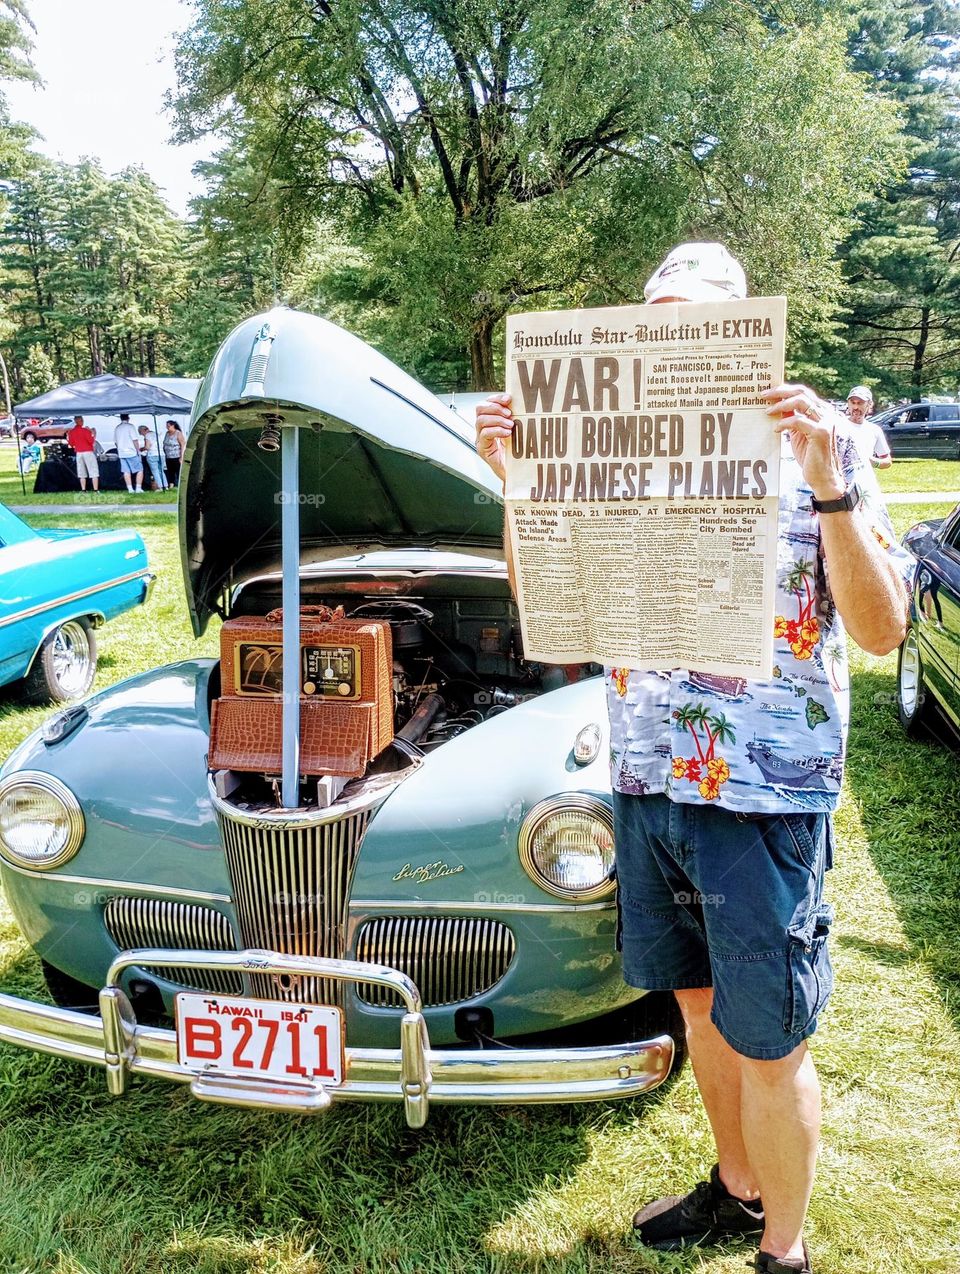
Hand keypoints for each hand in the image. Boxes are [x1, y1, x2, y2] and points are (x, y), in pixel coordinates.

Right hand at [475, 392, 514, 485]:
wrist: (516, 474)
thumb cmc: (518, 453)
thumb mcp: (517, 431)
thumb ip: (515, 418)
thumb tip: (523, 403)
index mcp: (489, 421)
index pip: (487, 403)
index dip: (496, 398)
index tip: (508, 398)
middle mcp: (482, 429)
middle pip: (479, 408)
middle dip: (495, 407)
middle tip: (509, 413)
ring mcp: (481, 439)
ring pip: (480, 420)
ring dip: (497, 419)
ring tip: (510, 424)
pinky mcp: (483, 449)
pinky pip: (485, 435)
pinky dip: (496, 431)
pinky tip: (507, 433)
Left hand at [762, 383, 845, 501]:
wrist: (823, 477)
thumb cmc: (810, 457)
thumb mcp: (798, 435)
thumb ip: (792, 420)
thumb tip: (778, 407)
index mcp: (821, 412)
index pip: (803, 393)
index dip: (785, 390)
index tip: (768, 393)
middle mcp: (826, 414)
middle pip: (802, 392)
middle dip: (781, 391)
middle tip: (764, 395)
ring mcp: (825, 422)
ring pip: (801, 402)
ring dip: (781, 405)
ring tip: (768, 412)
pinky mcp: (820, 433)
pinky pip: (798, 421)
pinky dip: (784, 423)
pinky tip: (776, 429)